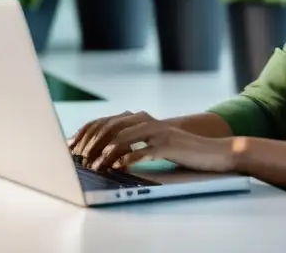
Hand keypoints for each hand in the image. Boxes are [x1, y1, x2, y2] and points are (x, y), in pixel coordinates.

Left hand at [88, 119, 236, 174]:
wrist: (212, 151)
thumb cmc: (179, 149)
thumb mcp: (152, 141)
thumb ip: (132, 142)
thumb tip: (102, 153)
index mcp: (141, 119)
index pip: (107, 120)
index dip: (88, 131)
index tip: (73, 145)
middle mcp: (148, 121)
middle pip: (112, 127)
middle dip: (93, 143)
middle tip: (81, 158)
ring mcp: (159, 132)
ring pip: (125, 138)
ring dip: (107, 153)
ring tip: (96, 166)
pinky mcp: (169, 145)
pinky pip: (144, 151)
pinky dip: (129, 159)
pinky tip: (118, 167)